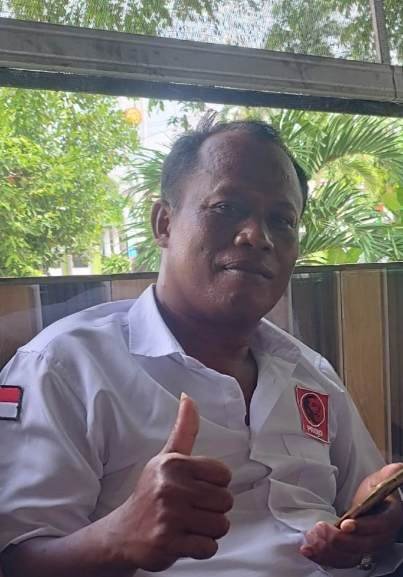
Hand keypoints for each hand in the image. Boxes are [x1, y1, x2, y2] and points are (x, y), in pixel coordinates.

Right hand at [103, 394, 232, 572]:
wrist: (123, 532)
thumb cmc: (152, 491)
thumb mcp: (166, 457)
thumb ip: (183, 429)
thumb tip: (188, 397)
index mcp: (173, 464)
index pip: (224, 474)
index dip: (215, 484)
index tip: (197, 487)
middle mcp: (170, 487)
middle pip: (225, 501)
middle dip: (213, 508)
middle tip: (192, 508)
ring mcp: (169, 516)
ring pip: (220, 525)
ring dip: (209, 529)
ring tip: (189, 523)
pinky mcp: (169, 543)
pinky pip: (208, 547)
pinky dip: (201, 547)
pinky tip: (184, 539)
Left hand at [300, 463, 402, 567]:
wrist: (372, 505)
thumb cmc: (376, 492)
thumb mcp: (381, 480)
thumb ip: (388, 474)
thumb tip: (397, 467)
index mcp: (390, 518)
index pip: (379, 526)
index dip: (363, 527)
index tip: (345, 523)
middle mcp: (381, 537)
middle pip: (363, 545)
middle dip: (340, 540)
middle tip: (321, 530)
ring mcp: (368, 547)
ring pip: (350, 556)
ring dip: (329, 551)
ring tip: (311, 542)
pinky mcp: (354, 552)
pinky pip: (340, 560)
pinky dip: (324, 557)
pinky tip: (309, 551)